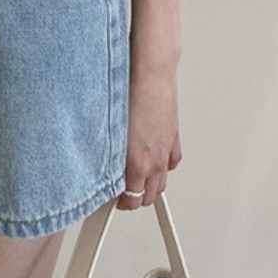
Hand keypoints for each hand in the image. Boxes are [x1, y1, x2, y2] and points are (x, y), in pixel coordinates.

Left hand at [117, 64, 181, 210]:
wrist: (150, 74)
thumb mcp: (111, 131)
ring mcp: (166, 150)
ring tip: (137, 181)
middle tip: (122, 193)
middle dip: (136, 198)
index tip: (113, 200)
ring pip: (162, 182)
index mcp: (138, 164)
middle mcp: (155, 161)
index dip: (121, 204)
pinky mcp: (174, 137)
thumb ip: (109, 156)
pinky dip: (163, 167)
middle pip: (149, 196)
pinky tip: (155, 162)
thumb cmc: (129, 94)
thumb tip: (103, 168)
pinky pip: (172, 163)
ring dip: (150, 186)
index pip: (132, 200)